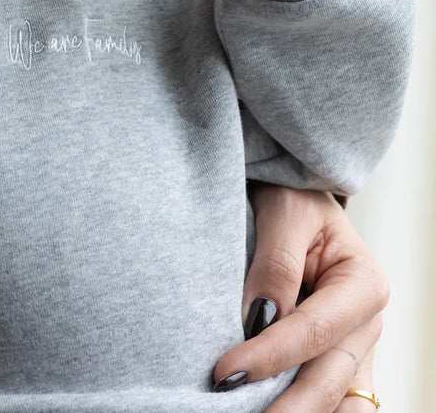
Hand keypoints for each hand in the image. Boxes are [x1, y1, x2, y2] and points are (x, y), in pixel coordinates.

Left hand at [213, 184, 385, 410]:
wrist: (296, 201)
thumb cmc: (292, 201)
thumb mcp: (284, 214)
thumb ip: (276, 265)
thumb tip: (258, 320)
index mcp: (364, 284)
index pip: (312, 332)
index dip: (268, 356)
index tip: (225, 373)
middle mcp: (367, 325)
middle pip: (326, 382)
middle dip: (285, 409)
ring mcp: (355, 349)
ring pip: (332, 401)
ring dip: (295, 410)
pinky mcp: (337, 362)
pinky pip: (330, 399)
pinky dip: (305, 409)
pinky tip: (272, 410)